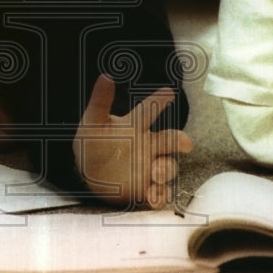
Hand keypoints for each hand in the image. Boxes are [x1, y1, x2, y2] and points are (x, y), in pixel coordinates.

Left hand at [73, 74, 192, 208]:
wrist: (86, 172)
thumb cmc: (93, 141)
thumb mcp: (93, 121)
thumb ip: (100, 101)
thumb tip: (105, 76)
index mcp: (135, 126)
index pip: (149, 110)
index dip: (159, 100)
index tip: (169, 92)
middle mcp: (147, 145)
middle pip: (169, 140)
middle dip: (180, 141)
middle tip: (186, 143)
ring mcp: (148, 167)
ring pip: (167, 167)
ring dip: (165, 169)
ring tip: (155, 172)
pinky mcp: (144, 189)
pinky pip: (159, 193)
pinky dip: (159, 196)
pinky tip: (153, 196)